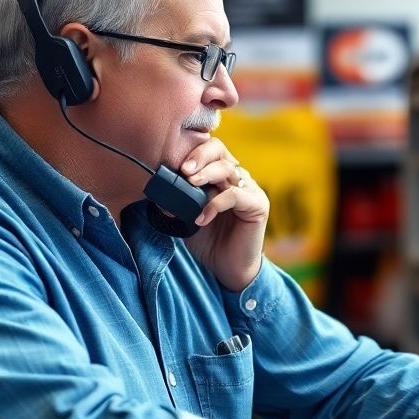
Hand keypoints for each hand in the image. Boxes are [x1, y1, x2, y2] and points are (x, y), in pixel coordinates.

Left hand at [178, 138, 269, 291]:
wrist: (229, 269)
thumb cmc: (209, 241)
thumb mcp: (186, 217)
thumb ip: (176, 202)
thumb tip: (160, 191)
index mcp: (221, 176)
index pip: (209, 150)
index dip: (193, 151)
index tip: (175, 165)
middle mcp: (237, 178)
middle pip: (220, 151)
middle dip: (199, 157)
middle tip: (184, 170)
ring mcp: (249, 190)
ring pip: (228, 169)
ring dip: (206, 174)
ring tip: (190, 184)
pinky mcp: (258, 205)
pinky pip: (235, 195)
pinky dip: (215, 204)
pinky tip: (201, 218)